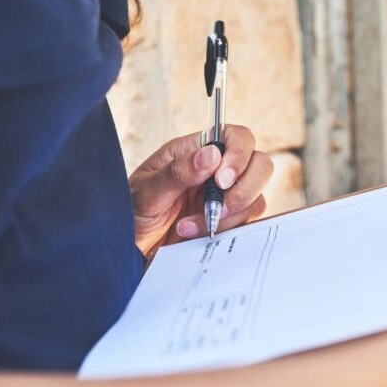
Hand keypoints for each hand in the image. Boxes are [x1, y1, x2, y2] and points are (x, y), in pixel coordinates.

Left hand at [129, 125, 273, 257]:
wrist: (127, 249)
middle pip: (259, 164)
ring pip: (256, 197)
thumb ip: (178, 172)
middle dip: (244, 188)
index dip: (239, 155)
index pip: (237, 137)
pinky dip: (226, 231)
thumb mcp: (146, 192)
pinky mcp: (227, 223)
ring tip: (189, 227)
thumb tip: (211, 155)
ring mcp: (224, 198)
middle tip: (217, 207)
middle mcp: (216, 171)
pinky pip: (247, 223)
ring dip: (229, 216)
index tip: (221, 180)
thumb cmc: (129, 213)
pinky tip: (195, 236)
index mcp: (196, 151)